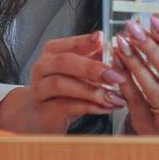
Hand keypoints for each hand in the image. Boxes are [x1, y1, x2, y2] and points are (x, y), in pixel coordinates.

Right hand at [0, 32, 124, 133]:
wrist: (41, 118)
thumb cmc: (64, 91)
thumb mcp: (80, 72)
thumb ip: (96, 59)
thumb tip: (119, 48)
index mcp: (53, 52)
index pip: (70, 43)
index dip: (87, 42)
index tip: (105, 42)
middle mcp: (42, 67)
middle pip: (64, 62)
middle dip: (92, 68)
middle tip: (116, 76)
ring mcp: (39, 89)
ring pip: (61, 85)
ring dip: (91, 91)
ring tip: (113, 97)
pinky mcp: (43, 111)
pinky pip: (64, 106)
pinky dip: (88, 107)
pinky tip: (106, 108)